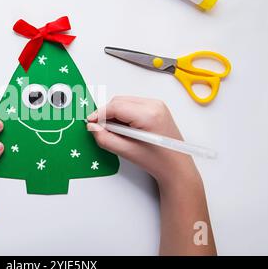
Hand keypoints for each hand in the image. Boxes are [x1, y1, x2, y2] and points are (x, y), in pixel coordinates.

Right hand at [87, 96, 215, 254]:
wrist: (177, 167)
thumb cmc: (158, 161)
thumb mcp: (127, 152)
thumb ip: (105, 139)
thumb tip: (92, 127)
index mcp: (148, 115)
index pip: (115, 107)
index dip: (99, 114)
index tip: (90, 122)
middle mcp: (154, 105)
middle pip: (119, 101)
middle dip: (107, 114)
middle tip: (100, 129)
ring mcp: (157, 104)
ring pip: (125, 101)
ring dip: (115, 113)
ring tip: (115, 131)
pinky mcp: (157, 107)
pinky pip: (133, 104)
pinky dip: (124, 114)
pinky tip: (125, 128)